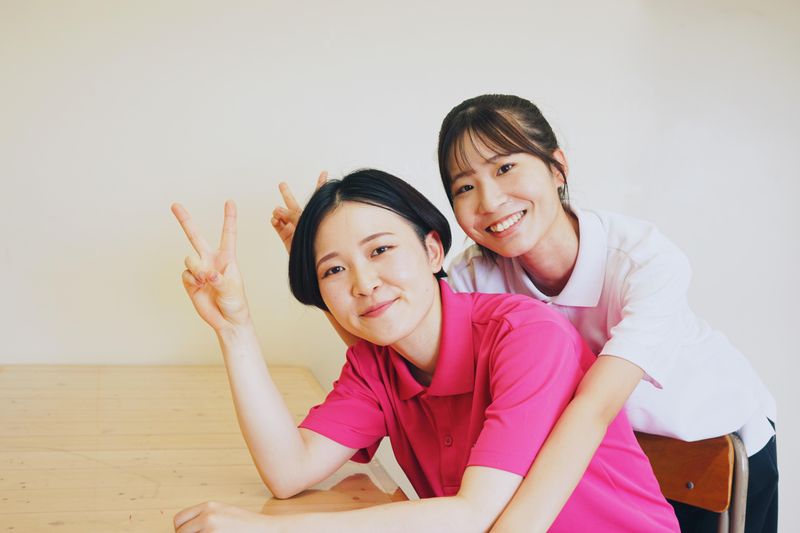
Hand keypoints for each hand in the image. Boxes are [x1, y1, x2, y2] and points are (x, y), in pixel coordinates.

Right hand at [171, 201, 249, 333]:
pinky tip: (200, 287)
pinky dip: (192, 281)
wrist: (227, 320)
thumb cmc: (236, 302)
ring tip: (206, 281)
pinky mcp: (190, 281)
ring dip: (196, 269)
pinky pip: (186, 274)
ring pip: (189, 259)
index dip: (229, 217)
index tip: (230, 201)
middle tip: (174, 204)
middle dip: (185, 220)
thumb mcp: (232, 289)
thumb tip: (206, 273)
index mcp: (227, 257)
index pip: (228, 234)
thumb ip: (219, 279)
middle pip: (195, 236)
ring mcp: (199, 270)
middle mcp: (211, 260)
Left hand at [174, 501, 279, 532]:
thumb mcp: (223, 513)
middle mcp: (208, 516)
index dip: (181, 530)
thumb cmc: (246, 525)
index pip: (179, 519)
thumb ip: (205, 516)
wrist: (265, 529)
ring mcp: (211, 529)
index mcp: (208, 506)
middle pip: (180, 532)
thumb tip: (185, 528)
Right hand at [270, 171, 327, 253]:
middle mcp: (304, 220)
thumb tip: (276, 209)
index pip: (318, 197)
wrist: (313, 264)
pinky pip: (278, 227)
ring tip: (277, 211)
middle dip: (287, 194)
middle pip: (293, 204)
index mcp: (314, 215)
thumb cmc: (316, 245)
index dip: (321, 184)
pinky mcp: (287, 237)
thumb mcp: (306, 224)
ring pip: (283, 215)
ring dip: (278, 212)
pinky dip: (275, 222)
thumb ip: (292, 216)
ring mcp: (295, 228)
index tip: (324, 172)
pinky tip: (274, 220)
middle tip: (282, 184)